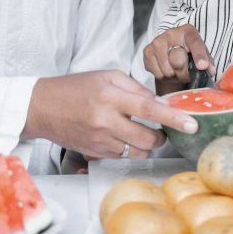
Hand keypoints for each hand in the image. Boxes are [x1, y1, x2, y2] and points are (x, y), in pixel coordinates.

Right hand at [24, 70, 198, 159]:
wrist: (41, 107)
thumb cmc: (74, 88)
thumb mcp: (106, 77)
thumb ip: (135, 88)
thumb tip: (157, 102)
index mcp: (111, 97)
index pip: (150, 110)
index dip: (174, 118)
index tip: (191, 125)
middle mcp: (106, 121)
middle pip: (148, 139)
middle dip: (161, 137)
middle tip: (162, 130)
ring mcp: (100, 140)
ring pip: (137, 152)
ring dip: (145, 145)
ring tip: (139, 132)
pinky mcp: (95, 153)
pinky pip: (122, 156)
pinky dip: (128, 148)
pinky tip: (120, 136)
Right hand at [142, 24, 215, 95]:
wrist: (170, 50)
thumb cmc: (188, 52)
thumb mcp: (201, 54)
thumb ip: (207, 62)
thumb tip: (210, 71)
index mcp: (188, 32)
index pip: (195, 43)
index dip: (199, 55)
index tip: (203, 66)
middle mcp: (171, 33)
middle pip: (178, 61)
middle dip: (184, 73)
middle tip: (186, 73)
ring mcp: (157, 41)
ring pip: (167, 71)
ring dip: (173, 75)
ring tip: (175, 69)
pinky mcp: (147, 51)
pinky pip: (158, 74)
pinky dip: (163, 76)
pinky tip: (165, 68)